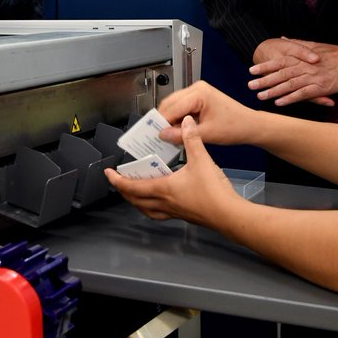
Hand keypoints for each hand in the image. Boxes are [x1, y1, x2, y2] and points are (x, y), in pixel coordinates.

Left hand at [105, 116, 239, 224]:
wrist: (228, 214)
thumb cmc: (214, 192)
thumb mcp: (202, 159)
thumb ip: (191, 139)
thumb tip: (186, 122)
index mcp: (163, 189)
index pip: (132, 186)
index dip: (117, 180)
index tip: (109, 173)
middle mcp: (165, 203)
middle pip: (135, 200)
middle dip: (123, 190)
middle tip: (119, 181)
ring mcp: (174, 211)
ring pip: (146, 209)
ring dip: (136, 201)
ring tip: (134, 192)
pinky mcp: (184, 215)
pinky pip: (160, 213)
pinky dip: (153, 207)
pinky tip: (160, 200)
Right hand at [157, 80, 258, 146]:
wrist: (249, 125)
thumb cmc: (234, 127)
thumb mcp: (206, 134)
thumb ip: (182, 135)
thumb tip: (163, 134)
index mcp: (199, 93)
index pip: (172, 107)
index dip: (162, 122)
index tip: (155, 135)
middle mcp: (197, 88)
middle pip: (170, 103)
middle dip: (164, 120)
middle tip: (160, 136)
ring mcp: (198, 92)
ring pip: (174, 105)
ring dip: (171, 119)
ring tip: (170, 135)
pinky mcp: (199, 98)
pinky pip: (181, 107)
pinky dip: (178, 118)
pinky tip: (178, 130)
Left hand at [249, 38, 337, 106]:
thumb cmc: (337, 53)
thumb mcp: (316, 45)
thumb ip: (298, 44)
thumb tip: (284, 38)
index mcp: (303, 57)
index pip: (280, 61)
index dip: (265, 66)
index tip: (252, 70)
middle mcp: (306, 66)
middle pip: (281, 73)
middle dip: (264, 80)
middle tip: (250, 85)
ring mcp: (313, 77)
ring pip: (289, 84)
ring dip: (273, 91)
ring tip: (261, 96)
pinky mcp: (321, 87)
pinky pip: (303, 94)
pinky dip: (290, 98)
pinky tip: (279, 103)